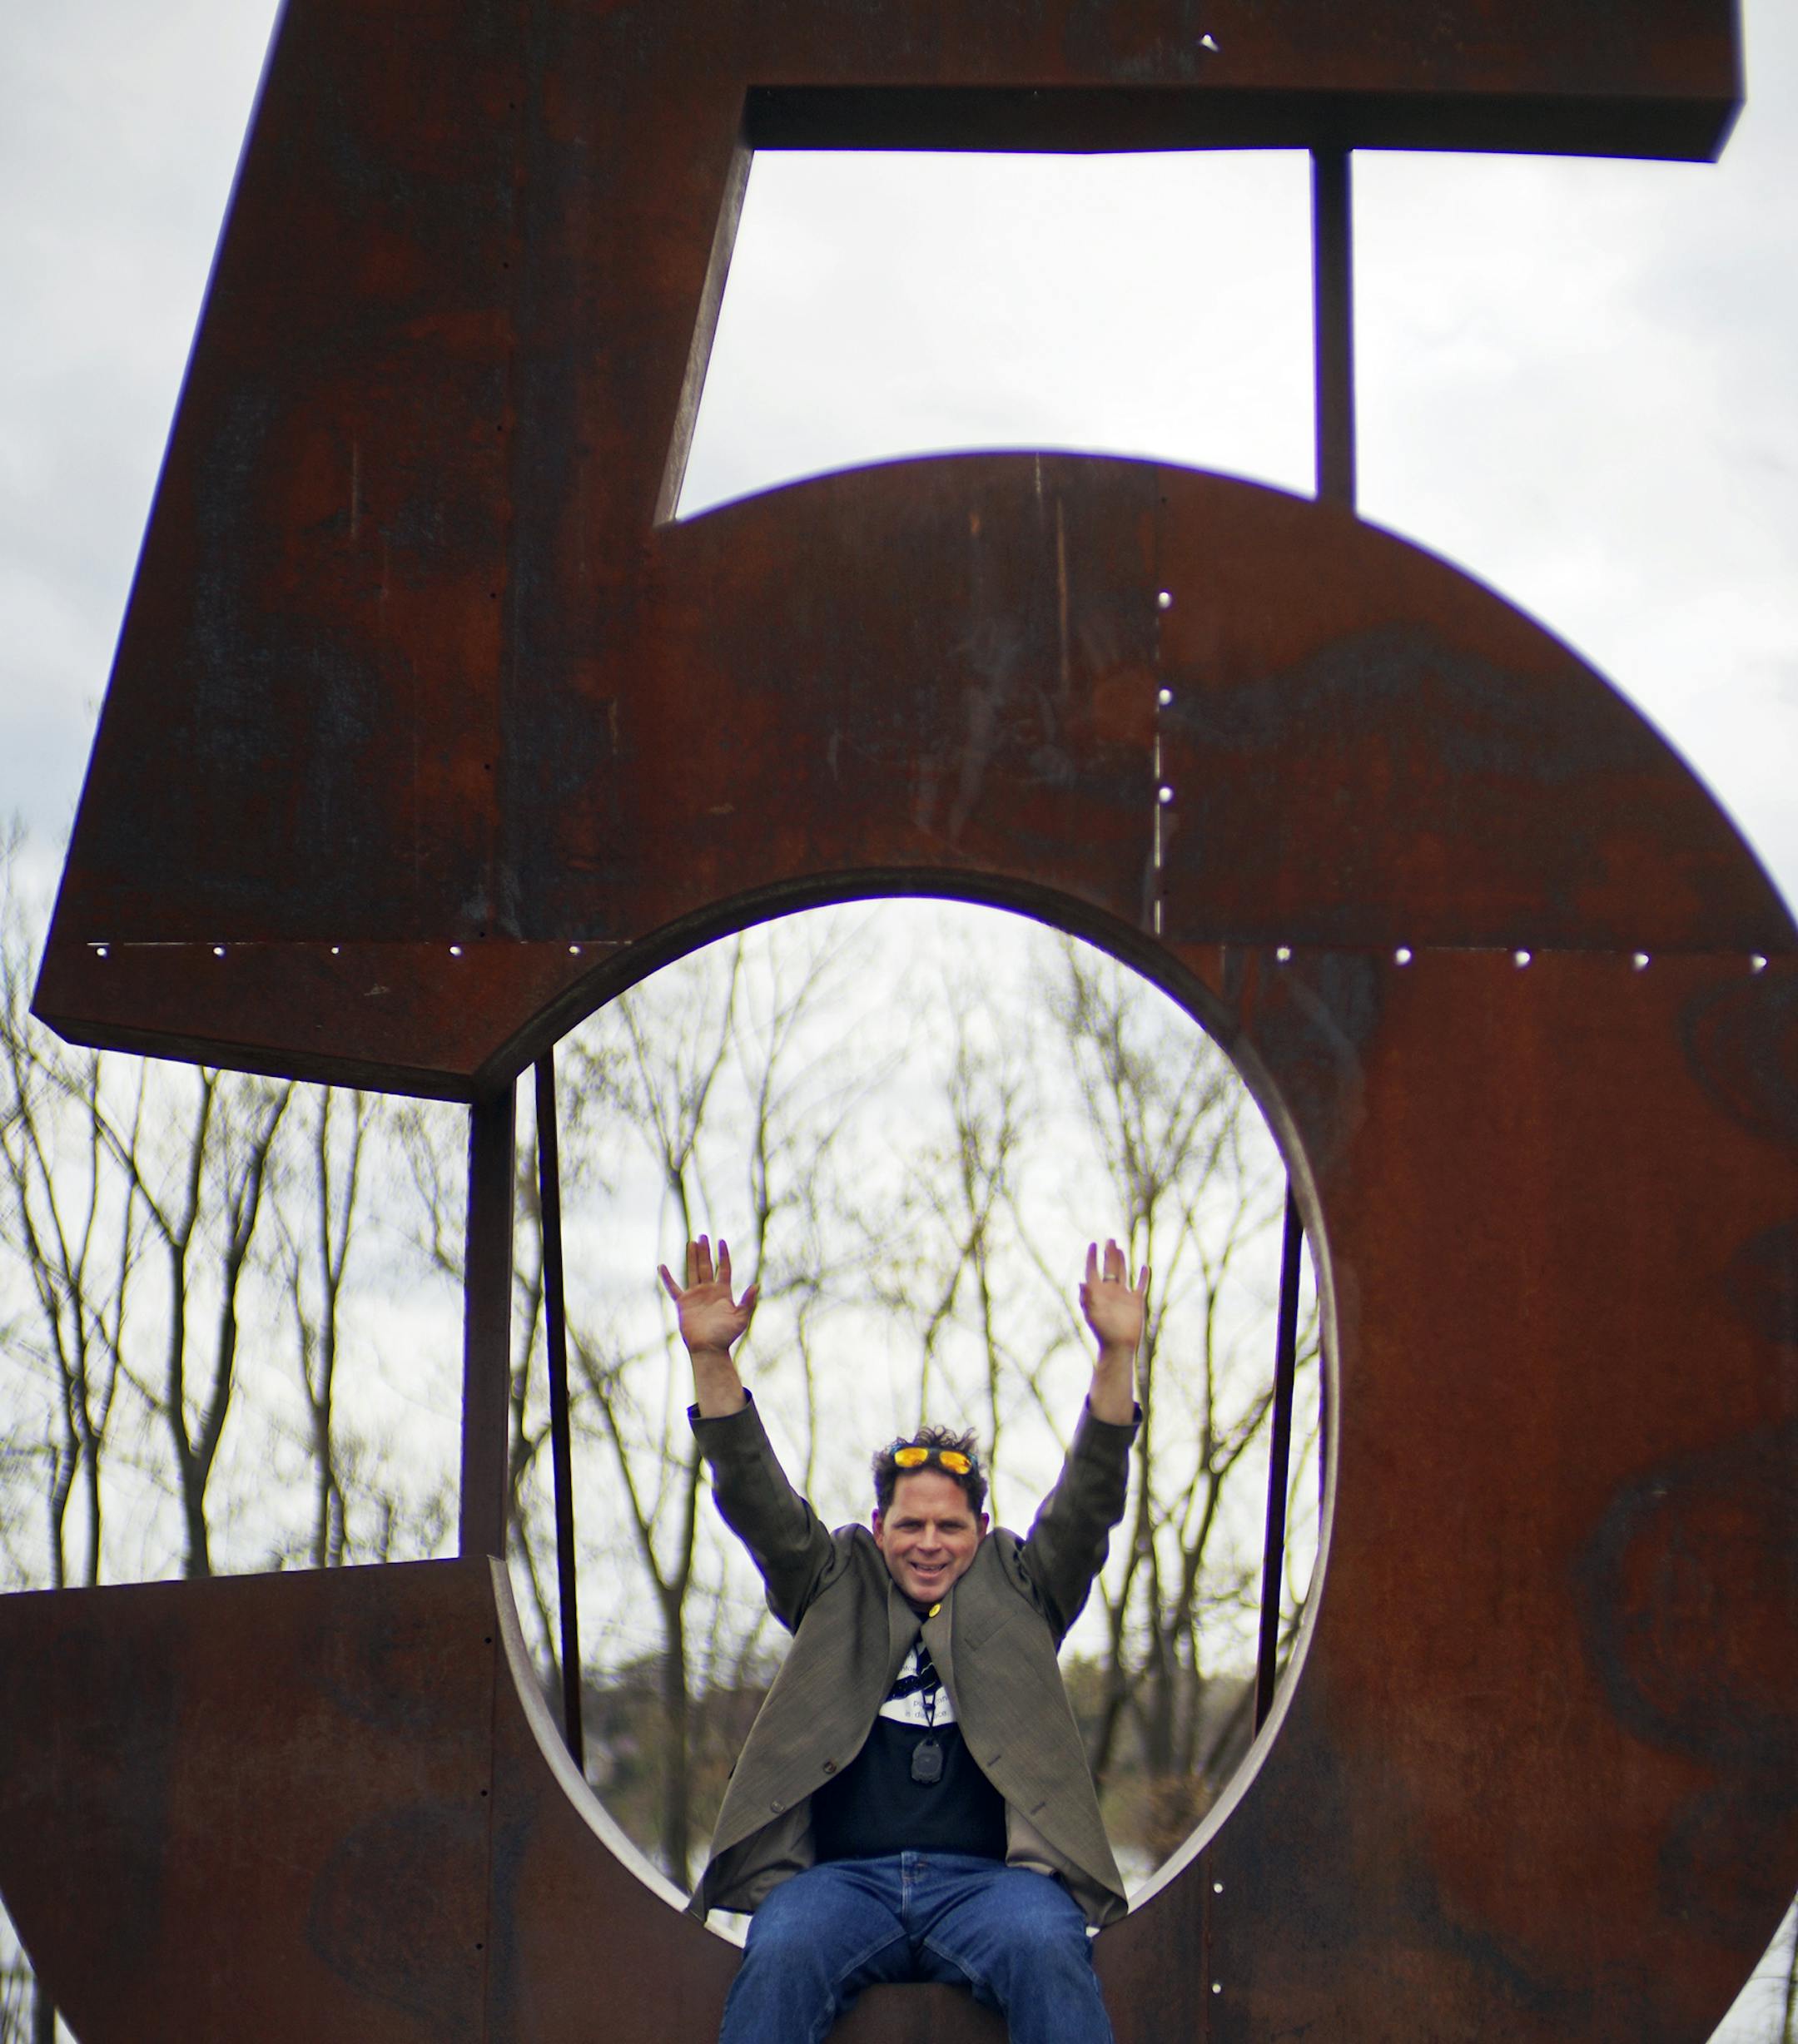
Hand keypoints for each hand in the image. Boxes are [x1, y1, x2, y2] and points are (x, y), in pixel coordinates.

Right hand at [659, 1235, 757, 1357]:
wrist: (708, 1349)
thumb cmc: (726, 1336)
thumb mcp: (741, 1318)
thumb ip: (747, 1302)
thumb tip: (756, 1285)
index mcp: (723, 1292)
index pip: (723, 1268)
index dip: (723, 1255)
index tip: (722, 1241)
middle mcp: (709, 1291)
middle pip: (707, 1266)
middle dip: (705, 1251)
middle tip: (703, 1235)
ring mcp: (695, 1296)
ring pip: (692, 1271)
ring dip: (691, 1257)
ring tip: (691, 1242)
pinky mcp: (683, 1303)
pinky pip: (673, 1288)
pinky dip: (667, 1278)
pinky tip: (662, 1266)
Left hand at [1080, 1238, 1148, 1356]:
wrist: (1119, 1346)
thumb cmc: (1103, 1332)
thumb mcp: (1093, 1314)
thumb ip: (1087, 1298)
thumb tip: (1081, 1283)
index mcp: (1097, 1292)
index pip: (1093, 1270)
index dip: (1092, 1258)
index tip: (1093, 1245)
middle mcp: (1110, 1291)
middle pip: (1109, 1268)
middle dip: (1108, 1254)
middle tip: (1109, 1239)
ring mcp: (1123, 1295)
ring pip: (1122, 1273)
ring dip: (1121, 1260)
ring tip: (1119, 1248)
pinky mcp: (1136, 1301)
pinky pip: (1140, 1285)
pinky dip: (1143, 1276)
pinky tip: (1144, 1266)